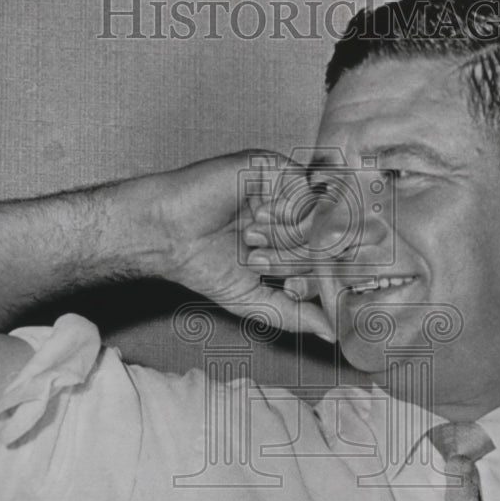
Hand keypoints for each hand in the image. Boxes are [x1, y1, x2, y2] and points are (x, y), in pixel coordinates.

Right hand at [137, 150, 333, 340]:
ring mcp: (287, 189)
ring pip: (319, 218)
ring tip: (249, 239)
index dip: (320, 278)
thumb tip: (332, 332)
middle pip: (329, 239)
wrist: (167, 237)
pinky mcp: (276, 168)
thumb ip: (296, 315)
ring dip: (284, 239)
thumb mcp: (255, 301)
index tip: (291, 288)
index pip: (332, 260)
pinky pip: (304, 195)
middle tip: (258, 261)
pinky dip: (281, 216)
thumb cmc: (202, 263)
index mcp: (293, 241)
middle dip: (296, 261)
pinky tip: (254, 218)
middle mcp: (294, 213)